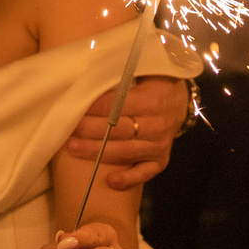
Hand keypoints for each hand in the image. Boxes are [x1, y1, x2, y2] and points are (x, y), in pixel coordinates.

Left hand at [65, 75, 186, 189]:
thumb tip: (91, 65)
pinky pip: (145, 173)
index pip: (117, 104)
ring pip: (125, 151)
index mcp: (152, 99)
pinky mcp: (161, 160)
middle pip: (118, 130)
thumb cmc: (155, 81)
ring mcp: (159, 145)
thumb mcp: (144, 69)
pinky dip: (129, 179)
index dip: (93, 107)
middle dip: (90, 130)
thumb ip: (121, 70)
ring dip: (98, 152)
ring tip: (74, 149)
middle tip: (67, 129)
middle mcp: (157, 124)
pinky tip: (110, 182)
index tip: (73, 107)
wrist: (181, 101)